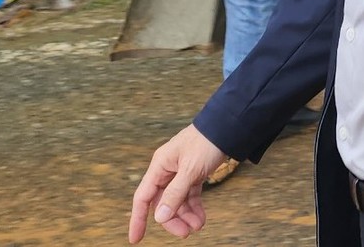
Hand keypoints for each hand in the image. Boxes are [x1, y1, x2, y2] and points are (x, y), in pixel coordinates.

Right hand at [129, 123, 228, 241]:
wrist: (227, 127)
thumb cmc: (206, 143)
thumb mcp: (190, 170)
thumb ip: (175, 194)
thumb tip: (159, 217)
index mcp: (160, 166)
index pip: (143, 197)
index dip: (138, 218)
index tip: (136, 238)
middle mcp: (167, 170)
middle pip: (162, 202)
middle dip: (172, 219)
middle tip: (185, 233)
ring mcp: (180, 173)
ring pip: (177, 201)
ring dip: (186, 215)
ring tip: (198, 226)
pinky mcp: (193, 174)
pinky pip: (189, 196)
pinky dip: (194, 207)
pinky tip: (201, 218)